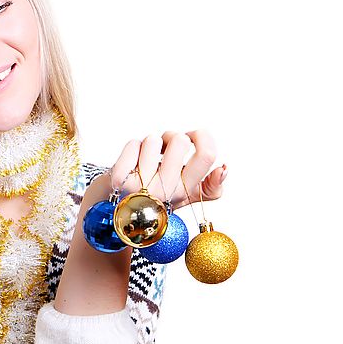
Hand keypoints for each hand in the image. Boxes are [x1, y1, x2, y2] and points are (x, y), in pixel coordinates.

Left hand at [109, 130, 226, 209]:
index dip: (203, 137)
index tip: (194, 135)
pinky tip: (131, 164)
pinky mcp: (119, 180)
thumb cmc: (156, 195)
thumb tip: (224, 168)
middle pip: (180, 141)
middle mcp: (166, 193)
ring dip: (149, 145)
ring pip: (154, 140)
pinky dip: (133, 148)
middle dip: (171, 137)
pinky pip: (133, 144)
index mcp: (187, 192)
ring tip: (145, 161)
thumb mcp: (186, 194)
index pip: (207, 156)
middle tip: (164, 150)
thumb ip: (210, 186)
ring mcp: (142, 188)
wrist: (118, 208)